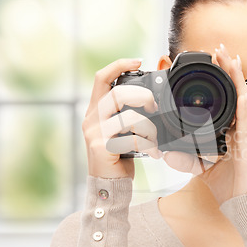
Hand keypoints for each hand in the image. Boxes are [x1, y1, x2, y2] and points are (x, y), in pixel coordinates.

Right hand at [82, 58, 161, 178]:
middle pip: (117, 93)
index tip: (138, 61)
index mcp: (95, 111)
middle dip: (143, 96)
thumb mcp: (120, 131)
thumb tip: (151, 99)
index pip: (101, 78)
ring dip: (150, 128)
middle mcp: (91, 119)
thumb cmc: (118, 157)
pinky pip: (132, 138)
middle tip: (155, 106)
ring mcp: (95, 133)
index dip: (119, 65)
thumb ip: (127, 114)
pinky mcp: (102, 148)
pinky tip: (154, 153)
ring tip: (155, 139)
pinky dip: (149, 145)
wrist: (108, 186)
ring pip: (129, 117)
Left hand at [162, 44, 246, 204]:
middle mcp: (239, 125)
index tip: (211, 62)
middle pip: (235, 90)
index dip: (221, 78)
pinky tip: (241, 87)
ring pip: (242, 96)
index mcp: (229, 128)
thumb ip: (183, 157)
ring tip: (230, 56)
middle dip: (228, 69)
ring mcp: (245, 130)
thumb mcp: (198, 165)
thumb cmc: (224, 181)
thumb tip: (163, 152)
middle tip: (219, 49)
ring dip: (236, 75)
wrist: (239, 199)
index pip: (226, 97)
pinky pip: (246, 115)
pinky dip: (244, 100)